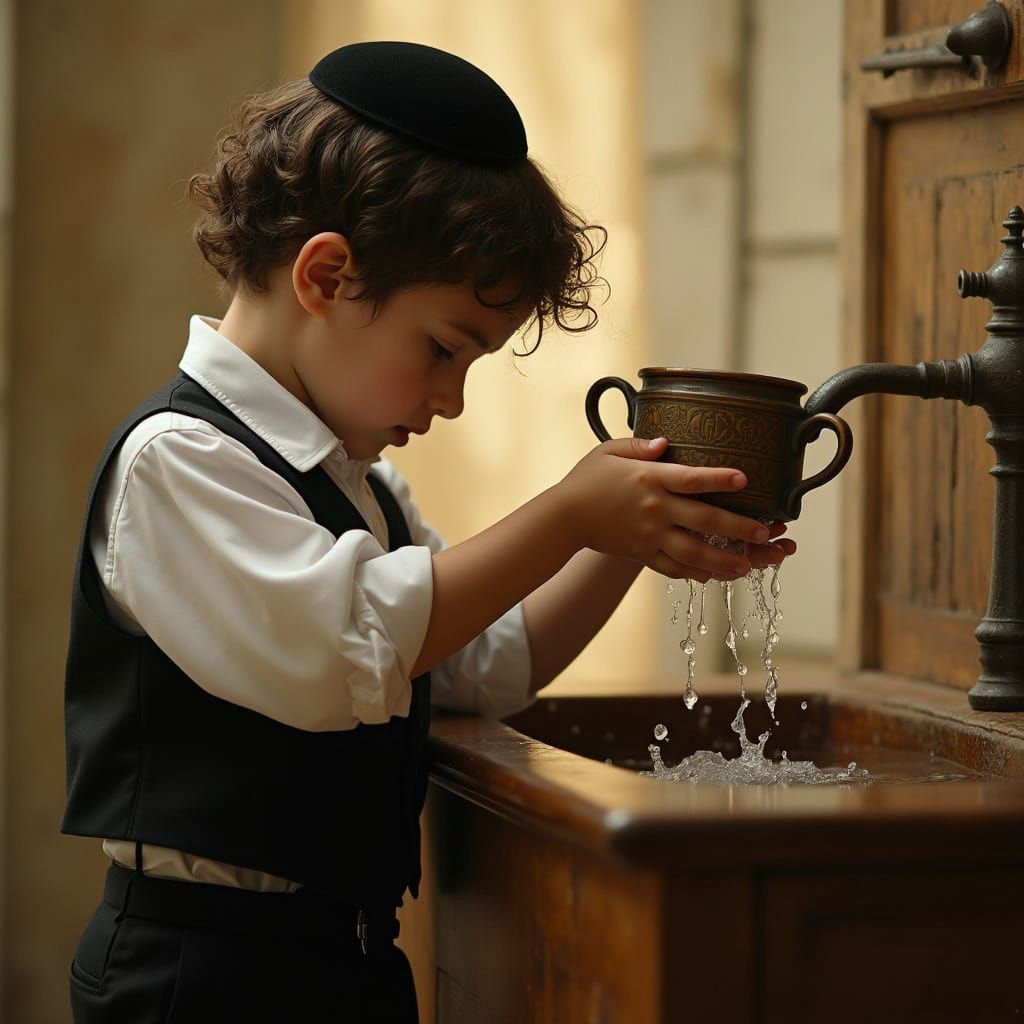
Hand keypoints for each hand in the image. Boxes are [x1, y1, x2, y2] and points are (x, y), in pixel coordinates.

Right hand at [556, 437, 795, 579]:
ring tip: (749, 565)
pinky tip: (713, 575)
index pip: (692, 479)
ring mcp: (649, 535)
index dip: (719, 479)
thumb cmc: (586, 479)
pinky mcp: (641, 554)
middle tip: (766, 533)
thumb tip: (665, 442)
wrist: (562, 517)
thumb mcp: (609, 451)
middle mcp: (655, 509)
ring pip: (694, 552)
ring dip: (724, 560)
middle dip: (739, 528)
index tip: (745, 480)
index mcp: (650, 479)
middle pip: (704, 520)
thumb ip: (640, 446)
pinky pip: (673, 567)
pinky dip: (695, 573)